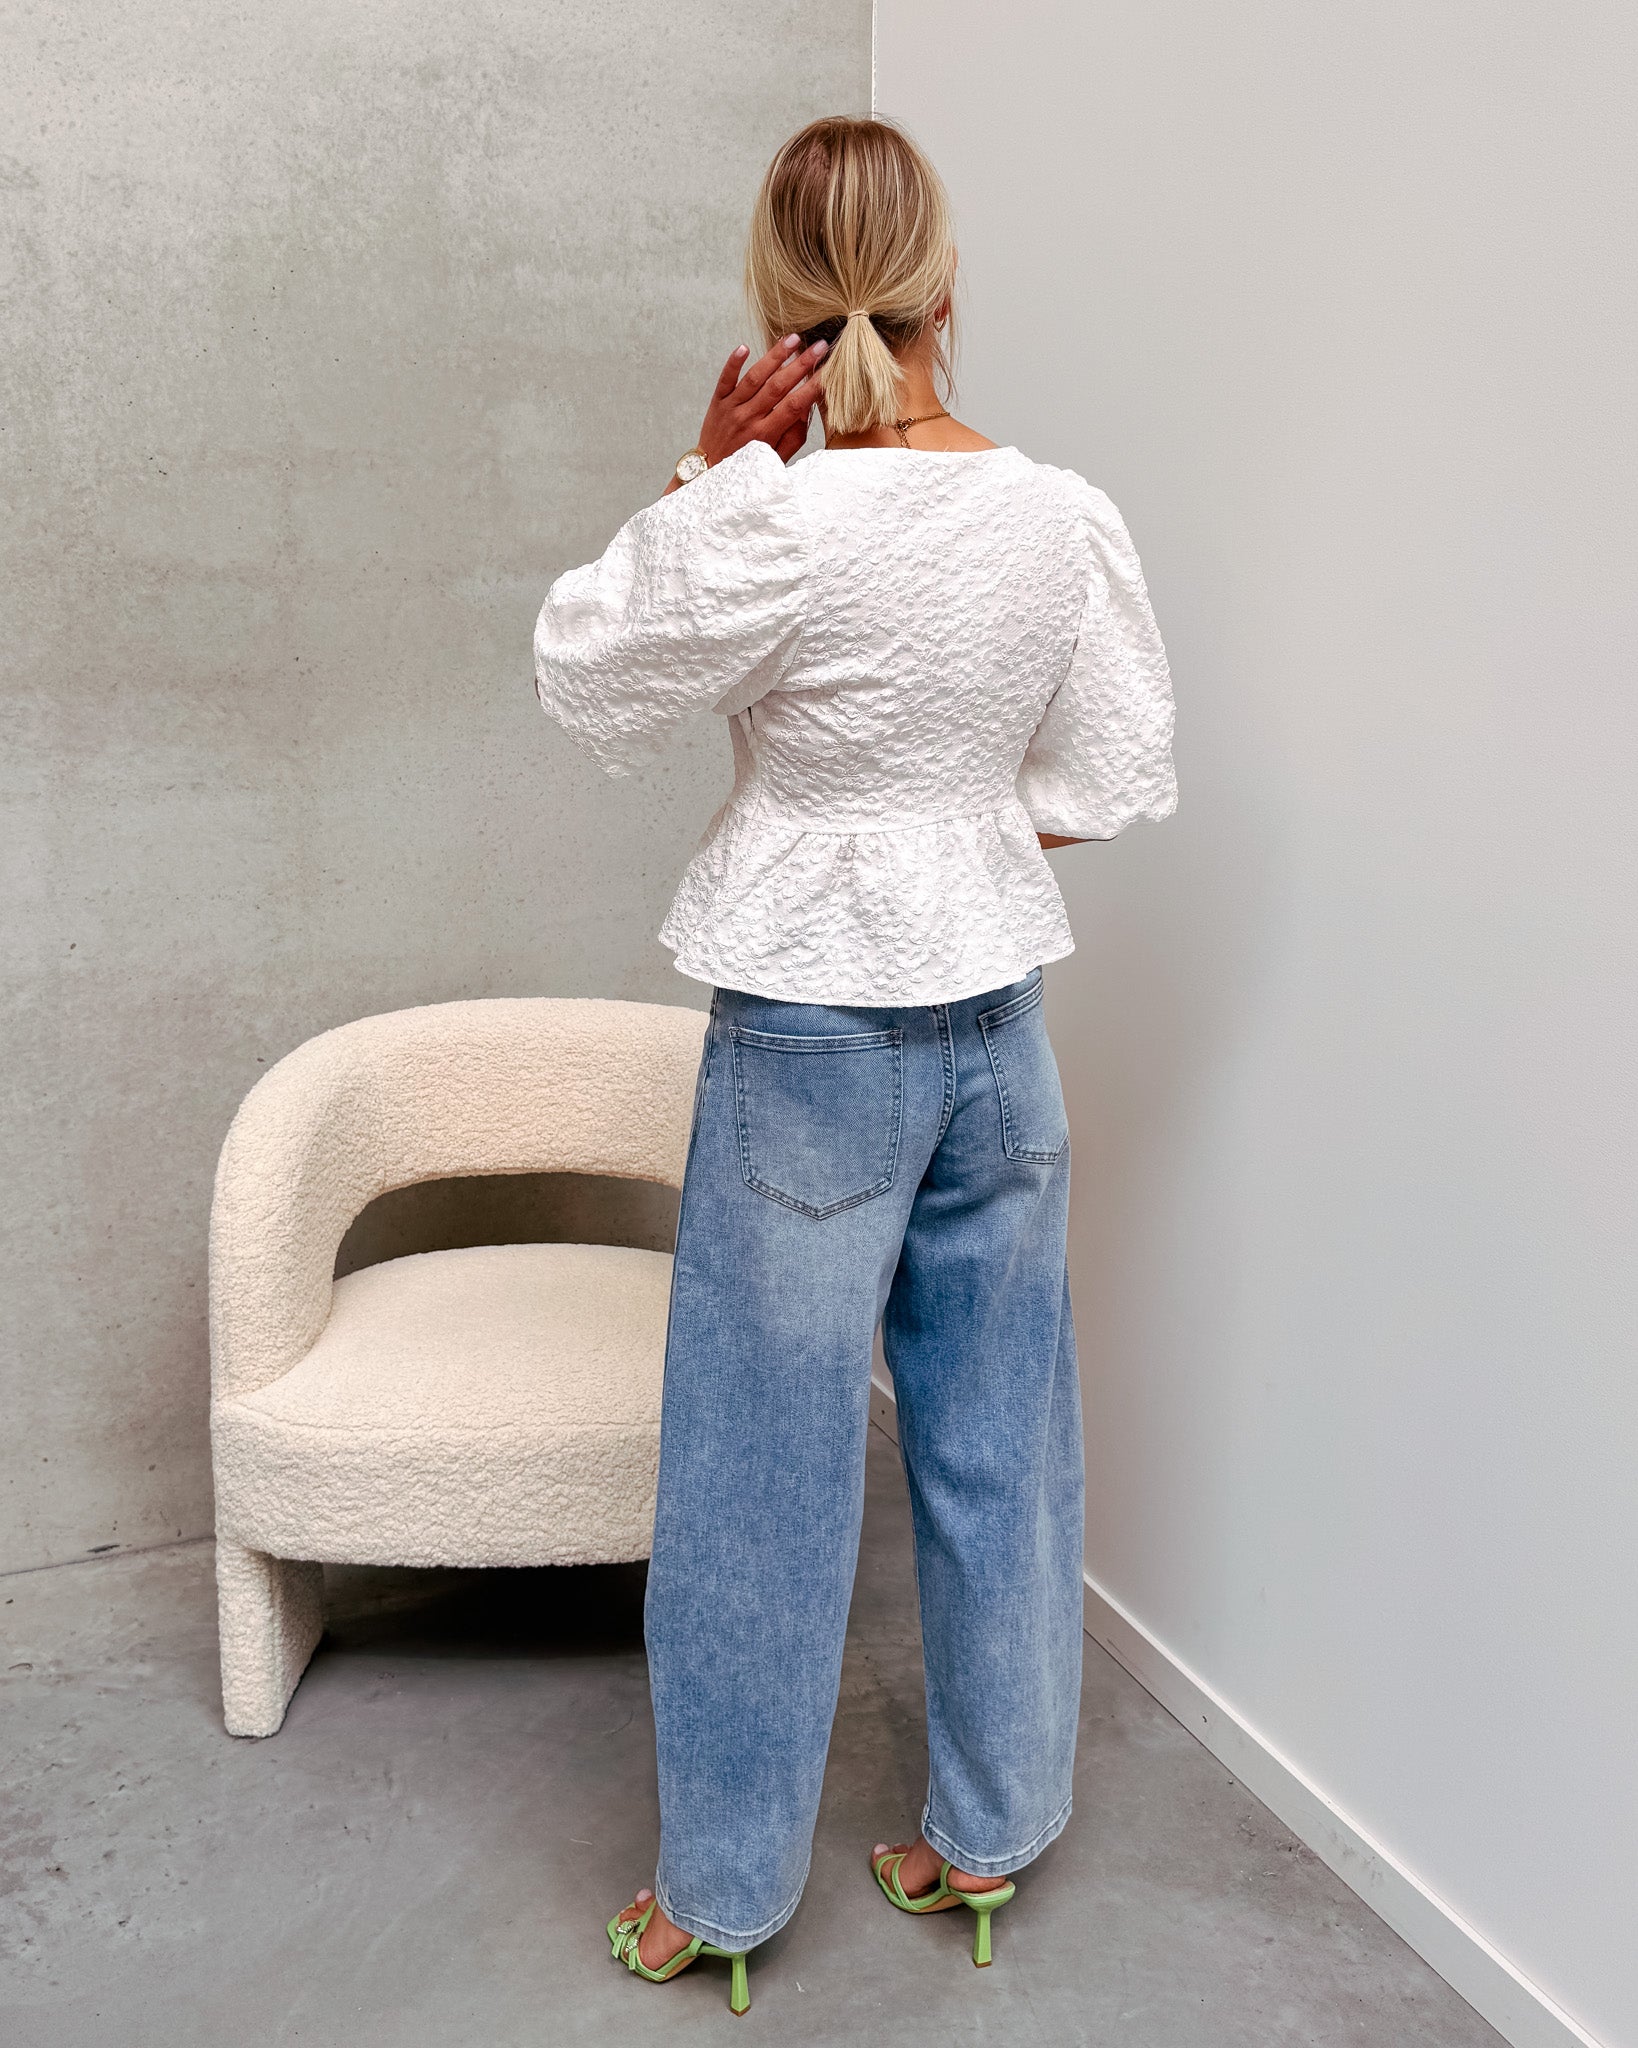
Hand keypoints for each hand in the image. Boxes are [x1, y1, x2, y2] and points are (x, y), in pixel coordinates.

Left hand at [664, 334, 828, 491]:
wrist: (710, 472)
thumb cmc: (748, 465)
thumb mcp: (776, 457)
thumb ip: (793, 434)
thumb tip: (806, 407)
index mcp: (765, 434)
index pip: (793, 405)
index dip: (812, 387)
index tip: (829, 371)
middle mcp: (748, 418)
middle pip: (778, 386)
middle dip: (801, 364)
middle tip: (819, 346)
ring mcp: (732, 408)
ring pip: (755, 377)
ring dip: (775, 356)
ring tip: (793, 338)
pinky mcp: (718, 401)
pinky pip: (725, 378)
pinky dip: (733, 362)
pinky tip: (744, 347)